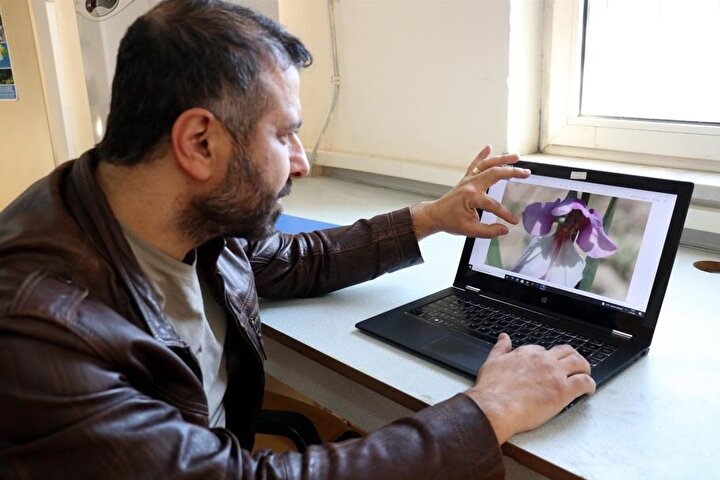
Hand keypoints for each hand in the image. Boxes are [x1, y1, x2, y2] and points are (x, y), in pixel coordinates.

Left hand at [410, 145, 529, 240]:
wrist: (435, 215)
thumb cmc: (450, 221)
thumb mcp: (469, 230)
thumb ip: (488, 231)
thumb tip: (504, 230)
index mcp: (471, 197)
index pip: (493, 204)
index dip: (505, 214)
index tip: (514, 221)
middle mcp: (471, 184)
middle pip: (495, 173)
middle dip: (512, 172)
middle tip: (527, 173)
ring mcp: (468, 179)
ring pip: (487, 165)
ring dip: (502, 159)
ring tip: (517, 157)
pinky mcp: (466, 179)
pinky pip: (475, 164)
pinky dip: (482, 155)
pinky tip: (488, 147)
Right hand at [464, 333, 595, 443]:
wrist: (495, 407)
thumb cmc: (491, 389)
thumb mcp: (492, 361)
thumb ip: (500, 348)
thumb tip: (503, 337)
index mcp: (527, 353)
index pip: (544, 350)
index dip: (549, 358)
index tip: (550, 365)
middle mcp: (543, 360)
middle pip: (566, 351)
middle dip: (572, 357)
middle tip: (575, 365)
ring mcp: (555, 374)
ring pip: (579, 363)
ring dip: (585, 368)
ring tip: (585, 375)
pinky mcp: (563, 390)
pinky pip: (584, 382)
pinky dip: (590, 385)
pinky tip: (588, 391)